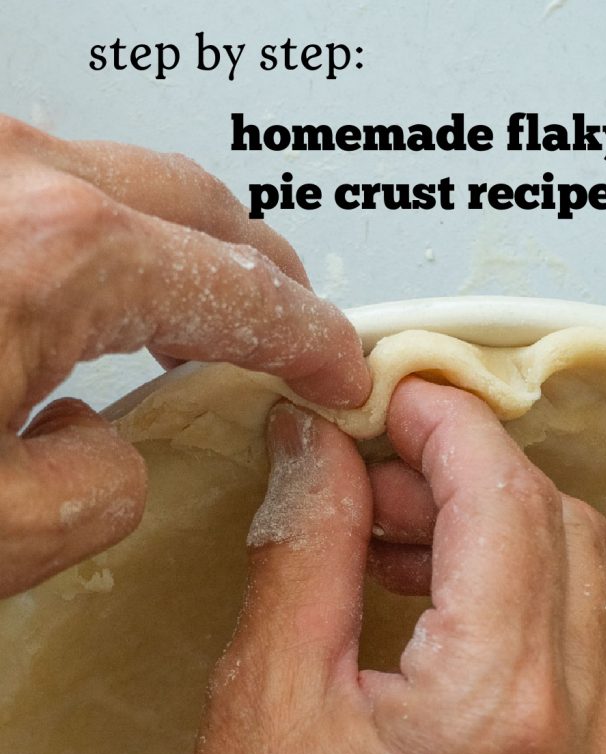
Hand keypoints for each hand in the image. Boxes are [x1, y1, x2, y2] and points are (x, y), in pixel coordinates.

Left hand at [0, 114, 368, 596]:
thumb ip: (96, 495)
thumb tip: (110, 455)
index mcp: (58, 255)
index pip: (246, 294)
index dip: (315, 342)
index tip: (344, 372)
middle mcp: (16, 178)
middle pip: (202, 210)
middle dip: (269, 275)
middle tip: (302, 336)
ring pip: (134, 185)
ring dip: (191, 249)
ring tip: (217, 317)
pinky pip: (63, 187)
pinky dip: (115, 236)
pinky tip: (108, 293)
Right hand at [149, 378, 605, 753]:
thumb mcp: (260, 700)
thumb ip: (307, 547)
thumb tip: (320, 447)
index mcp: (495, 716)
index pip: (506, 504)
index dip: (449, 429)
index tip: (395, 401)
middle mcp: (583, 749)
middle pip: (564, 532)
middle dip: (471, 479)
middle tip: (375, 482)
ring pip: (587, 587)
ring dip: (499, 537)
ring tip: (396, 549)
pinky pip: (588, 657)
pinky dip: (522, 604)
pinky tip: (441, 614)